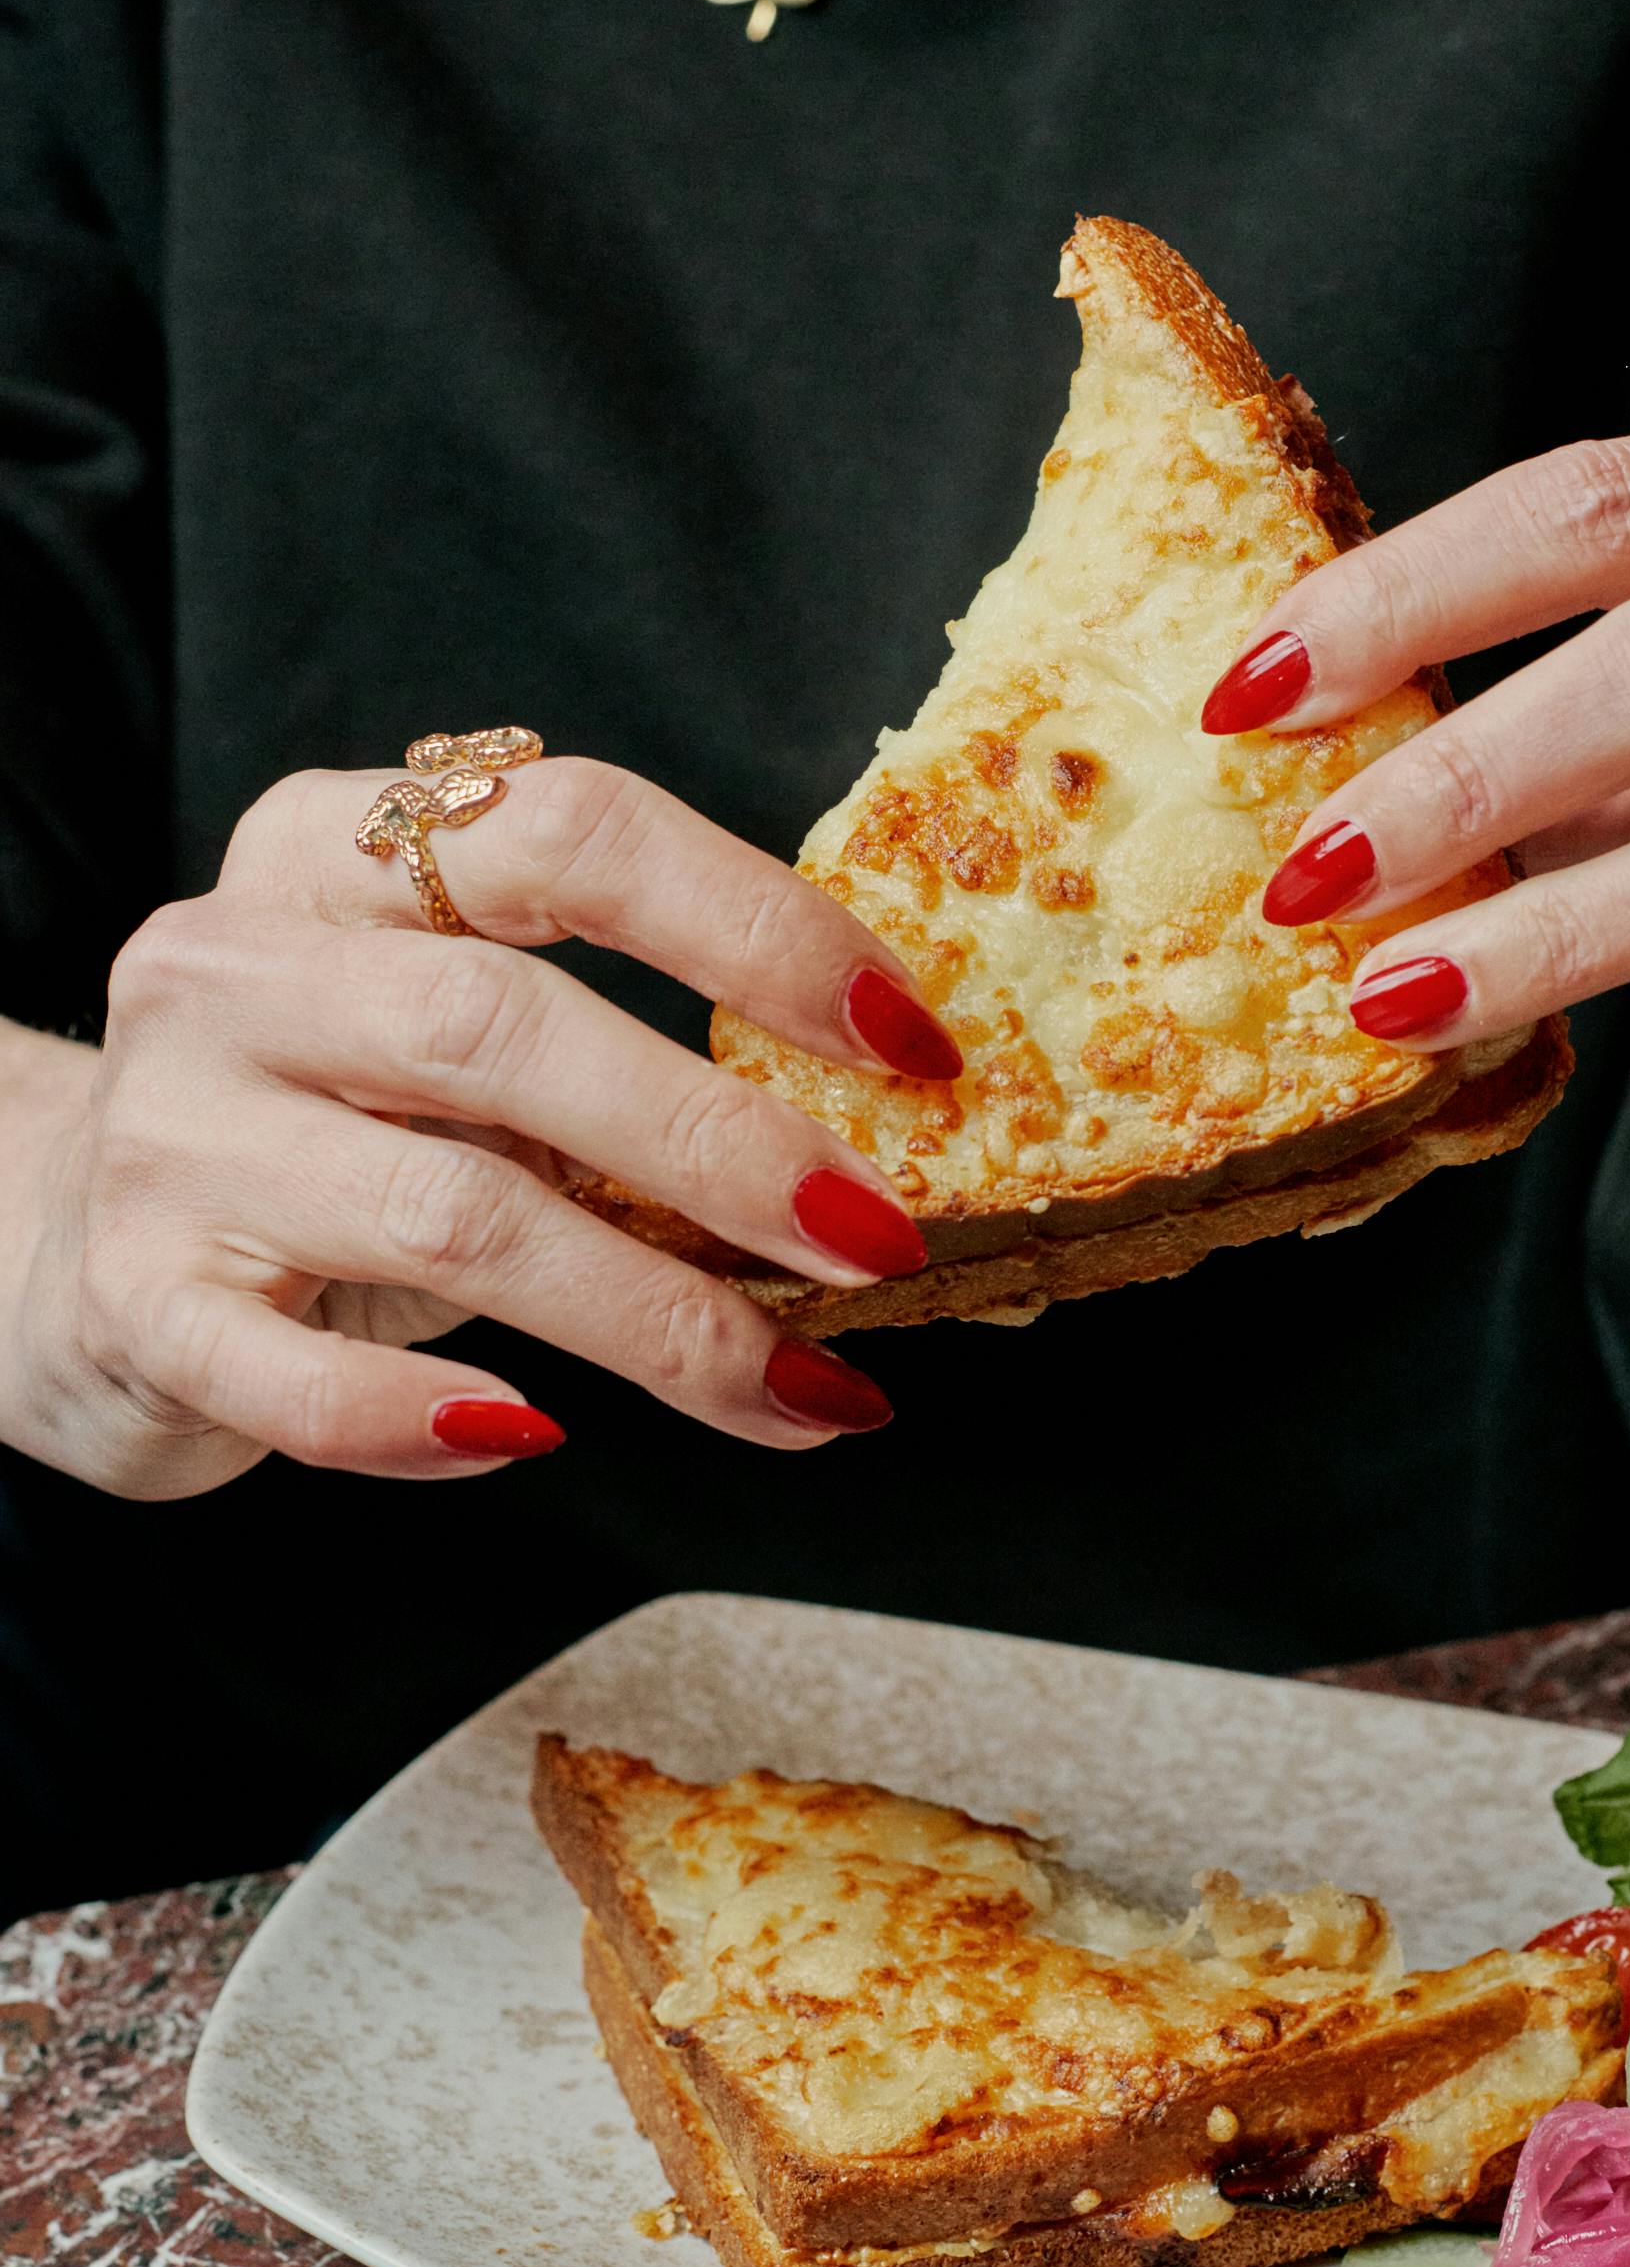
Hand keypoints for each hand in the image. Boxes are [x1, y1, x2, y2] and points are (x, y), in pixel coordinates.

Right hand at [1, 756, 963, 1497]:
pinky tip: (537, 1437)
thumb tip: (886, 1145)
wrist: (59, 1253)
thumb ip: (613, 1051)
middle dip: (718, 1138)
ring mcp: (172, 1134)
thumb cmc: (326, 1138)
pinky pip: (298, 1376)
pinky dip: (429, 1418)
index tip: (909, 1038)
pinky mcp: (135, 1299)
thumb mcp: (447, 1045)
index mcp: (336, 852)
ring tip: (793, 1387)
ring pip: (440, 1210)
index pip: (567, 829)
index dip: (754, 926)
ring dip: (649, 1313)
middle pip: (500, 1027)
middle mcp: (235, 966)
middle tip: (878, 1238)